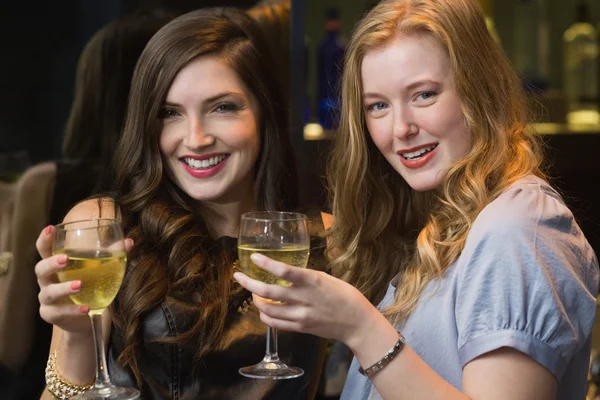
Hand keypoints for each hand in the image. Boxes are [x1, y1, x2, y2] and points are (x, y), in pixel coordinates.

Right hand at [35, 225, 133, 334]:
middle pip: (41, 269)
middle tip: (65, 259)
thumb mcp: (99, 270)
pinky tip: (86, 308)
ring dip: (64, 288)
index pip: (44, 250)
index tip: (50, 229)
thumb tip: (129, 242)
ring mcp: (47, 299)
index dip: (45, 239)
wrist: (86, 317)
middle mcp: (48, 280)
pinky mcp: (51, 315)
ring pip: (49, 292)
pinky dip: (72, 310)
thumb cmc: (90, 286)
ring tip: (80, 285)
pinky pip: (58, 312)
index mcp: (57, 265)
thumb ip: (112, 254)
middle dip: (52, 263)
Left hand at [233, 253, 380, 347]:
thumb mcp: (325, 279)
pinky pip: (275, 323)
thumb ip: (305, 278)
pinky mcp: (300, 328)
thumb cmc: (345, 296)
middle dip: (249, 283)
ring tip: (253, 293)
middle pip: (268, 292)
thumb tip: (286, 274)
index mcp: (312, 281)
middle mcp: (303, 298)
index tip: (253, 257)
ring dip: (256, 300)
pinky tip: (263, 310)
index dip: (267, 264)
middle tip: (239, 276)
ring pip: (267, 309)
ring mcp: (300, 315)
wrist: (357, 322)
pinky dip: (265, 316)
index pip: (284, 271)